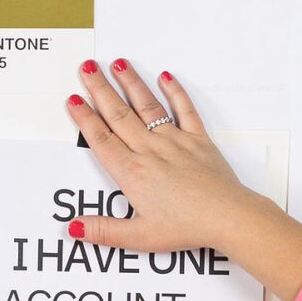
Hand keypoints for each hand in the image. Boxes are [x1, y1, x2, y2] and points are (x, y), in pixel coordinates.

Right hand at [67, 58, 301, 300]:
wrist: (228, 217)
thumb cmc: (187, 228)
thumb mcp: (139, 237)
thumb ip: (104, 231)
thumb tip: (74, 227)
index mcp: (132, 173)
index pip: (101, 139)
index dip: (85, 118)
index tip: (73, 100)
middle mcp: (150, 151)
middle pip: (119, 114)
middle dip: (100, 89)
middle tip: (87, 67)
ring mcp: (175, 142)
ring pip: (147, 106)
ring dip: (131, 83)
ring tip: (117, 63)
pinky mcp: (198, 140)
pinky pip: (185, 110)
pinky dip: (175, 92)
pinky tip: (165, 76)